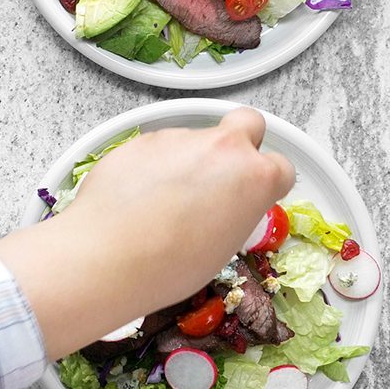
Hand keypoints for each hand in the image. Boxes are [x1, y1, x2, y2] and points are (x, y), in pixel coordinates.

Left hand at [0, 108, 294, 359]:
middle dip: (241, 143)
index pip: (281, 166)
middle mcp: (221, 147)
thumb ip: (233, 211)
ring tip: (163, 202)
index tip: (254, 197)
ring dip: (188, 159)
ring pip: (196, 138)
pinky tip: (137, 197)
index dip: (268, 182)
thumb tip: (222, 207)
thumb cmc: (168, 265)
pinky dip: (154, 165)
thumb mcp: (222, 247)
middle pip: (248, 123)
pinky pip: (158, 148)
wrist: (108, 256)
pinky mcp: (142, 139)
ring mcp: (180, 138)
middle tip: (221, 177)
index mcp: (254, 176)